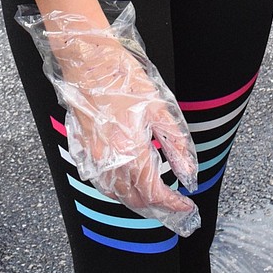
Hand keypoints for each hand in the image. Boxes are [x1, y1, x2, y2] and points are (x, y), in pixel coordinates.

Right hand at [17, 3, 199, 236]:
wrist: (89, 64)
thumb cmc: (123, 80)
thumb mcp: (159, 108)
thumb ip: (175, 144)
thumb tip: (188, 171)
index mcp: (129, 151)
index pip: (153, 192)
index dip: (172, 204)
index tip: (186, 207)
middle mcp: (109, 162)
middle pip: (134, 199)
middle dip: (157, 206)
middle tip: (174, 205)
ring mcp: (93, 159)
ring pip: (117, 195)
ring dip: (137, 200)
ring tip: (156, 195)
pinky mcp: (83, 152)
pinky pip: (102, 183)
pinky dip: (118, 190)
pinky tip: (130, 181)